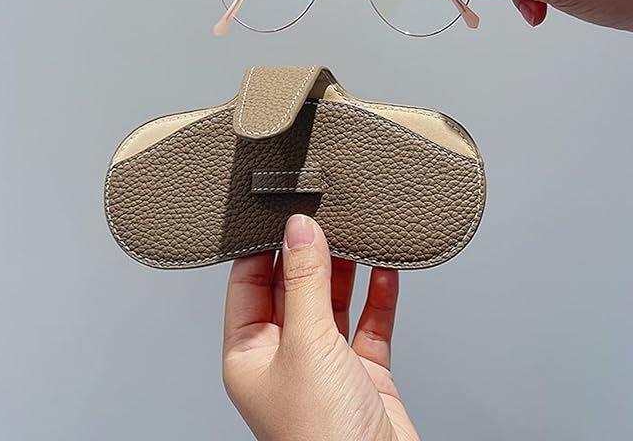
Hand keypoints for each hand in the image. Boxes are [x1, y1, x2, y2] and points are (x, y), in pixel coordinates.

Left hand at [222, 214, 418, 440]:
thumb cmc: (322, 437)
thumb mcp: (306, 343)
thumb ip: (304, 281)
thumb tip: (299, 230)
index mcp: (250, 354)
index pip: (247, 285)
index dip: (263, 248)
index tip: (281, 213)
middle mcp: (286, 357)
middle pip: (293, 289)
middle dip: (309, 253)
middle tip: (324, 216)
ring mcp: (326, 364)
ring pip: (332, 302)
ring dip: (346, 270)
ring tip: (355, 233)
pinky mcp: (364, 372)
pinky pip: (369, 322)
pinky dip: (378, 295)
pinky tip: (385, 269)